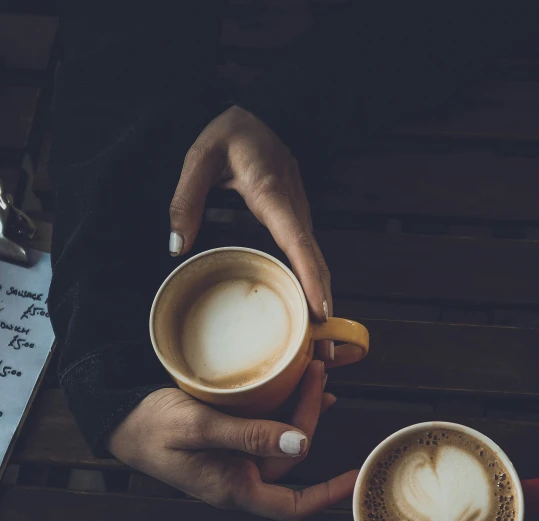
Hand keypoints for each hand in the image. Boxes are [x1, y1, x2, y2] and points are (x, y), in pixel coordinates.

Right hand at [108, 361, 357, 520]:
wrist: (118, 418)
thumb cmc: (151, 426)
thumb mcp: (198, 427)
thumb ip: (248, 436)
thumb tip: (301, 447)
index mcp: (233, 487)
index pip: (293, 506)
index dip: (329, 494)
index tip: (357, 476)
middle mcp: (239, 477)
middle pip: (292, 457)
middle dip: (311, 419)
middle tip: (318, 374)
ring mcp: (234, 459)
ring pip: (281, 441)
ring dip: (302, 412)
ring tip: (316, 377)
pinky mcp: (228, 441)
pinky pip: (266, 429)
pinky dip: (284, 409)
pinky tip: (296, 387)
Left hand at [169, 105, 333, 361]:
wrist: (264, 115)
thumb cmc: (233, 134)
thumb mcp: (199, 158)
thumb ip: (185, 200)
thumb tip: (177, 246)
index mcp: (272, 196)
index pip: (297, 242)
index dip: (311, 278)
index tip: (321, 312)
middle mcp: (293, 211)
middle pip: (315, 262)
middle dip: (322, 304)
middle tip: (323, 348)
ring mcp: (298, 217)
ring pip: (315, 263)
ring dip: (320, 299)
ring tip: (319, 340)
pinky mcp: (295, 222)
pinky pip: (306, 257)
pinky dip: (312, 285)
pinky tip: (306, 310)